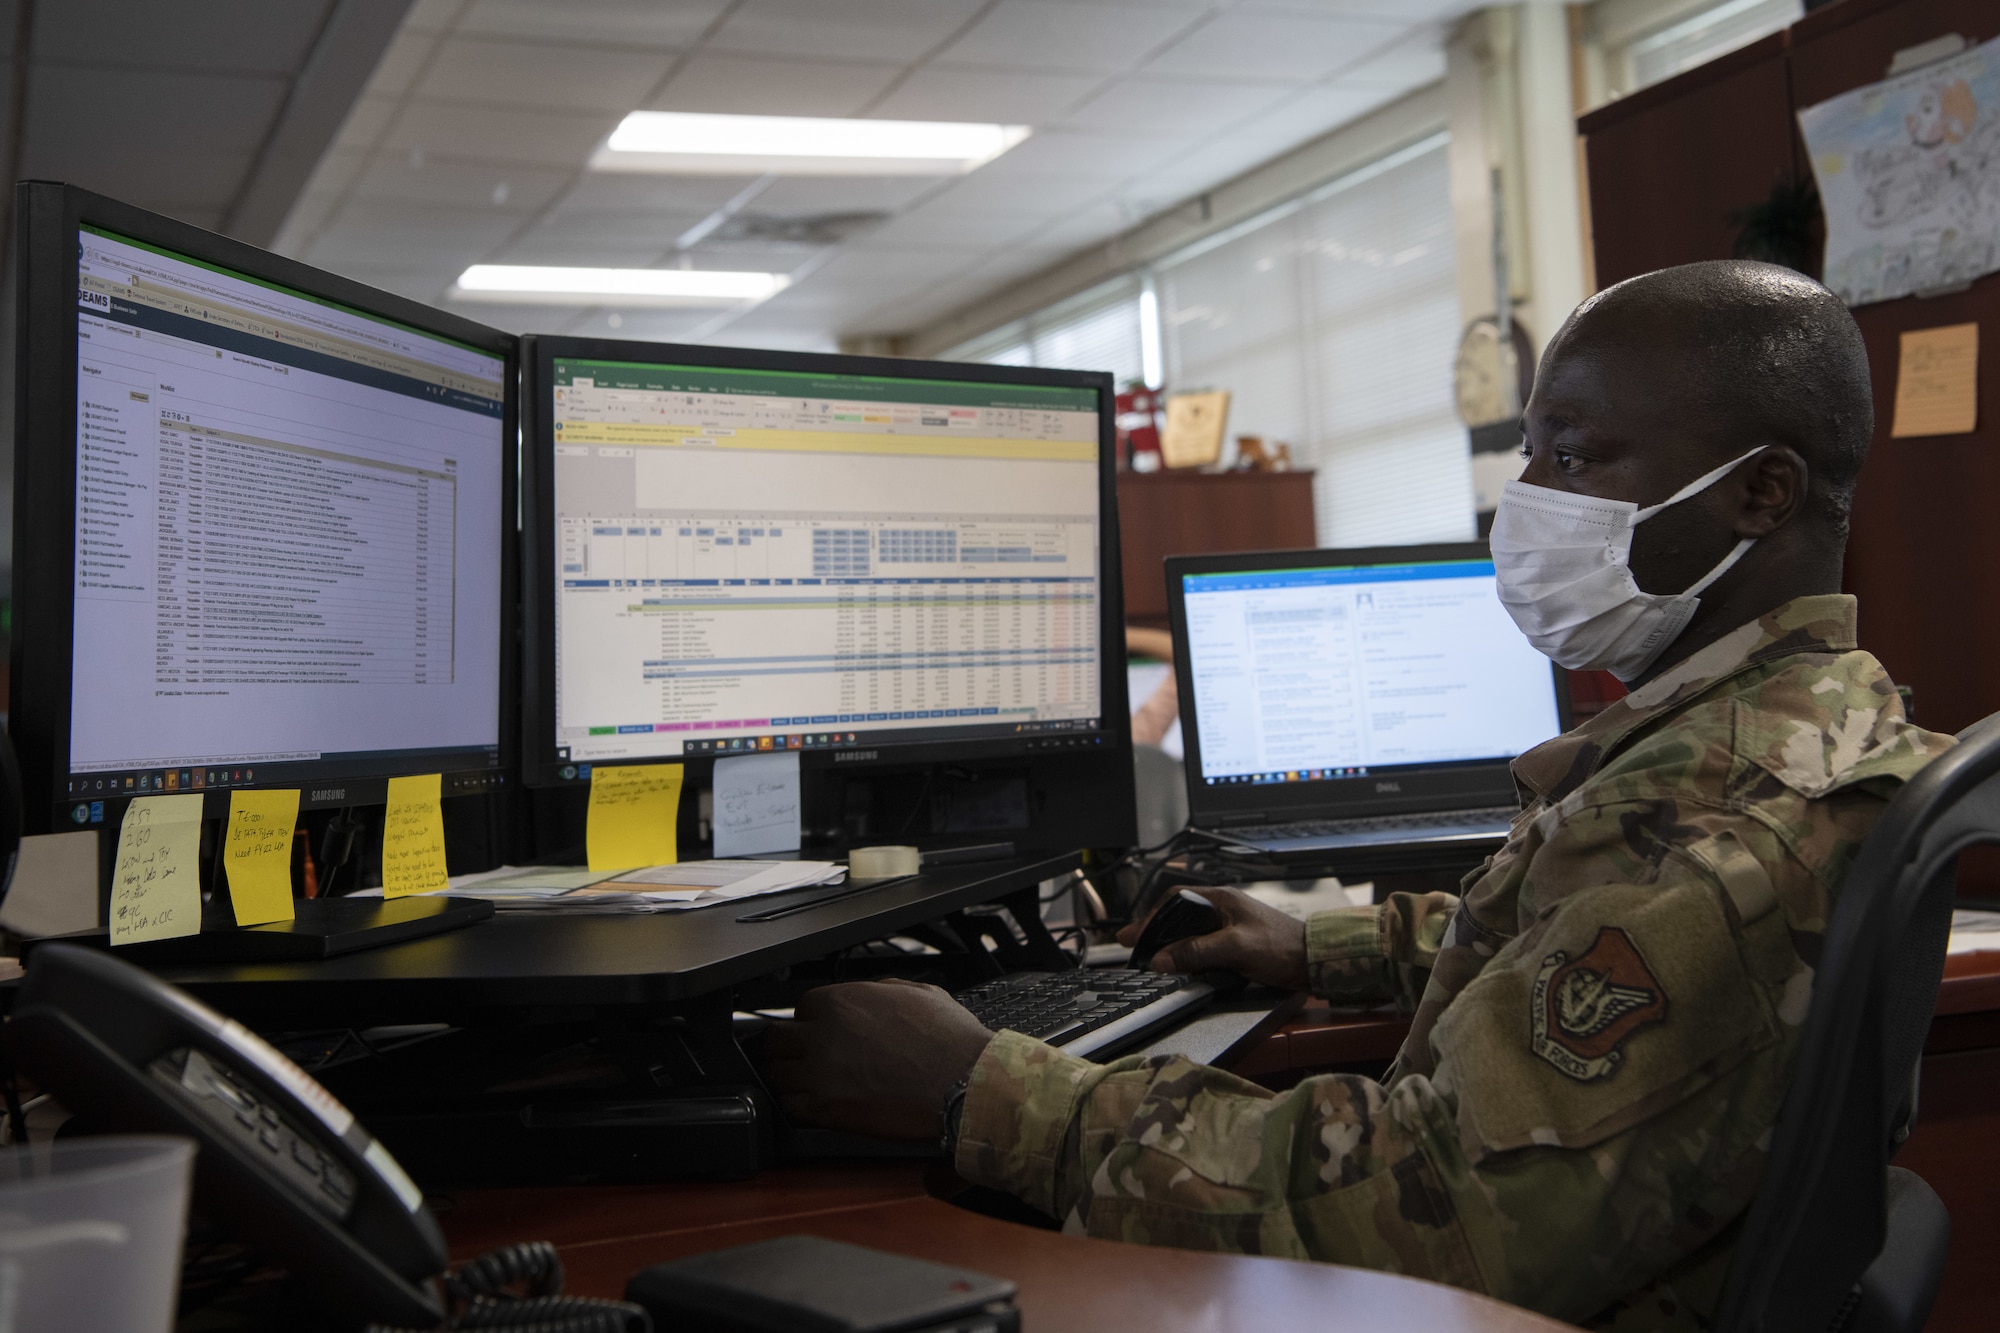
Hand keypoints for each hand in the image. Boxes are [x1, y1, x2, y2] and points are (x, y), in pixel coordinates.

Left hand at [762, 979, 994, 1139]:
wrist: (964, 1081)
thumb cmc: (948, 1040)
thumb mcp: (916, 992)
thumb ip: (878, 991)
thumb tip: (869, 996)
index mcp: (841, 1002)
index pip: (801, 1008)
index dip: (811, 1022)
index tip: (818, 1033)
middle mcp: (823, 1034)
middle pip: (777, 1040)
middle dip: (788, 1047)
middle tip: (800, 1056)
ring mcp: (819, 1073)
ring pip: (777, 1073)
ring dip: (788, 1076)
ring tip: (804, 1082)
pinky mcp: (825, 1109)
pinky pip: (789, 1104)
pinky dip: (797, 1103)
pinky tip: (811, 1103)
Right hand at [1118, 886, 1309, 990]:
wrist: (1316, 962)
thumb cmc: (1283, 947)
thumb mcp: (1235, 948)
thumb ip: (1197, 952)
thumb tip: (1162, 959)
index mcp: (1222, 900)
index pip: (1175, 899)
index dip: (1151, 917)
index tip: (1134, 935)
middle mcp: (1224, 910)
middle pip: (1179, 916)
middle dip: (1156, 931)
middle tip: (1134, 946)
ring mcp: (1230, 927)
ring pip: (1190, 932)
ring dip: (1171, 944)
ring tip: (1153, 957)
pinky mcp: (1237, 944)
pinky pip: (1204, 946)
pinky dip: (1188, 955)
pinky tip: (1182, 966)